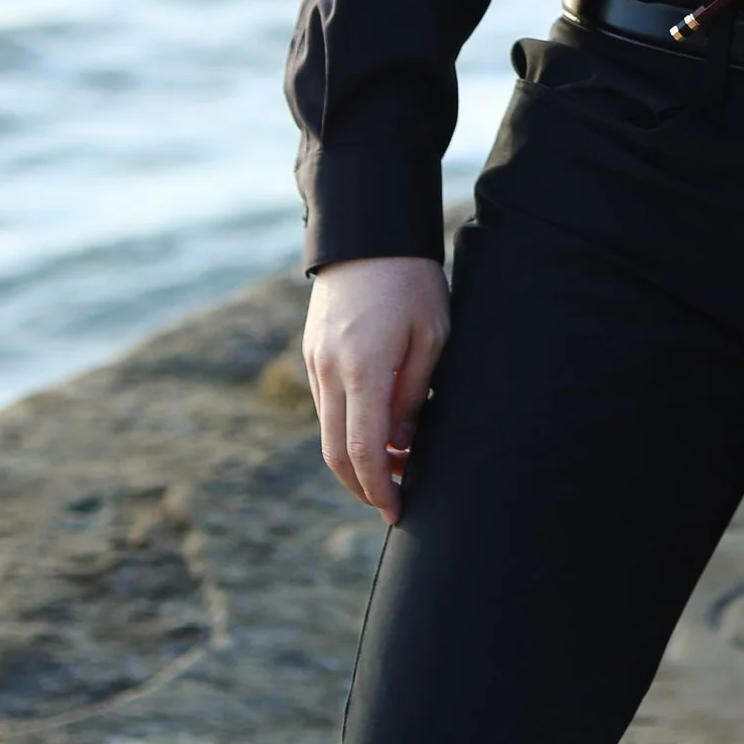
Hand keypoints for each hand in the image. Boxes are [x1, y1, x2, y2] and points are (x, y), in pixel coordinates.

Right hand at [302, 253, 450, 523]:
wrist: (368, 232)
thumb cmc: (412, 281)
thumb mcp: (431, 336)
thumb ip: (413, 395)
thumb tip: (401, 446)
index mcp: (362, 369)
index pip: (363, 451)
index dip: (378, 489)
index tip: (397, 510)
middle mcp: (329, 371)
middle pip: (336, 453)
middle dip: (363, 486)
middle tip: (393, 502)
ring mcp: (315, 362)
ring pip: (327, 432)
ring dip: (355, 459)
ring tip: (394, 467)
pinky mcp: (312, 352)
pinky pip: (325, 406)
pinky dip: (346, 430)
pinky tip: (377, 430)